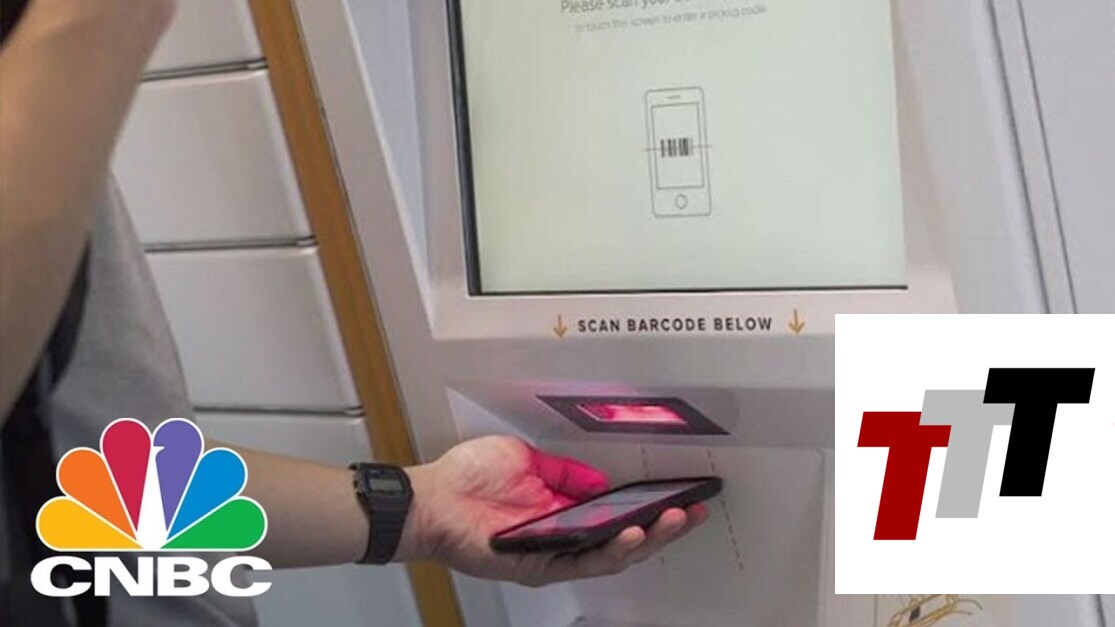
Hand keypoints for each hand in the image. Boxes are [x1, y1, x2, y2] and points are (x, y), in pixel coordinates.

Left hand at [396, 436, 708, 586]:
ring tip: (673, 521)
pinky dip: (611, 550)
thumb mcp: (528, 459)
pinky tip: (632, 534)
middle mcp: (563, 537)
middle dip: (663, 527)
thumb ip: (568, 473)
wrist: (432, 497)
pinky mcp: (538, 567)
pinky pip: (582, 563)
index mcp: (563, 511)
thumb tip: (603, 482)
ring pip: (611, 556)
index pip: (617, 514)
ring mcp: (552, 555)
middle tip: (694, 512)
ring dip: (646, 539)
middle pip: (624, 538)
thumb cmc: (469, 478)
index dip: (650, 507)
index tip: (681, 494)